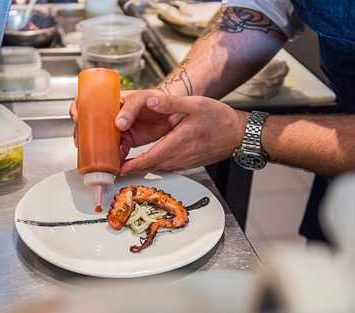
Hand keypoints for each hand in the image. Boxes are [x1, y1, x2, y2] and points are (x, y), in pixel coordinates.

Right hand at [70, 89, 181, 160]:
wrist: (172, 113)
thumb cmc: (155, 99)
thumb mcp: (142, 99)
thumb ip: (131, 108)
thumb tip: (118, 124)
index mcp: (110, 101)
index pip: (87, 101)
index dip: (77, 109)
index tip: (77, 118)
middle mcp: (110, 115)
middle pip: (88, 125)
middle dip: (82, 135)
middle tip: (82, 142)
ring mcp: (118, 130)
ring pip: (100, 140)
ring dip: (96, 149)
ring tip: (97, 155)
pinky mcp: (127, 142)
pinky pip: (115, 151)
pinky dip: (113, 158)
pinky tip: (113, 162)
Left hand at [120, 96, 246, 174]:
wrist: (238, 134)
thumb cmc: (219, 119)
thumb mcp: (196, 105)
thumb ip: (172, 104)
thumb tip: (151, 101)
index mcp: (178, 143)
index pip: (150, 159)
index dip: (132, 166)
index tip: (118, 169)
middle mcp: (180, 157)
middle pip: (150, 166)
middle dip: (133, 167)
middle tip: (115, 165)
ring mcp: (184, 162)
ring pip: (158, 167)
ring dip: (143, 166)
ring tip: (126, 163)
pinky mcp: (188, 163)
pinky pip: (167, 166)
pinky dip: (155, 164)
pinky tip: (149, 159)